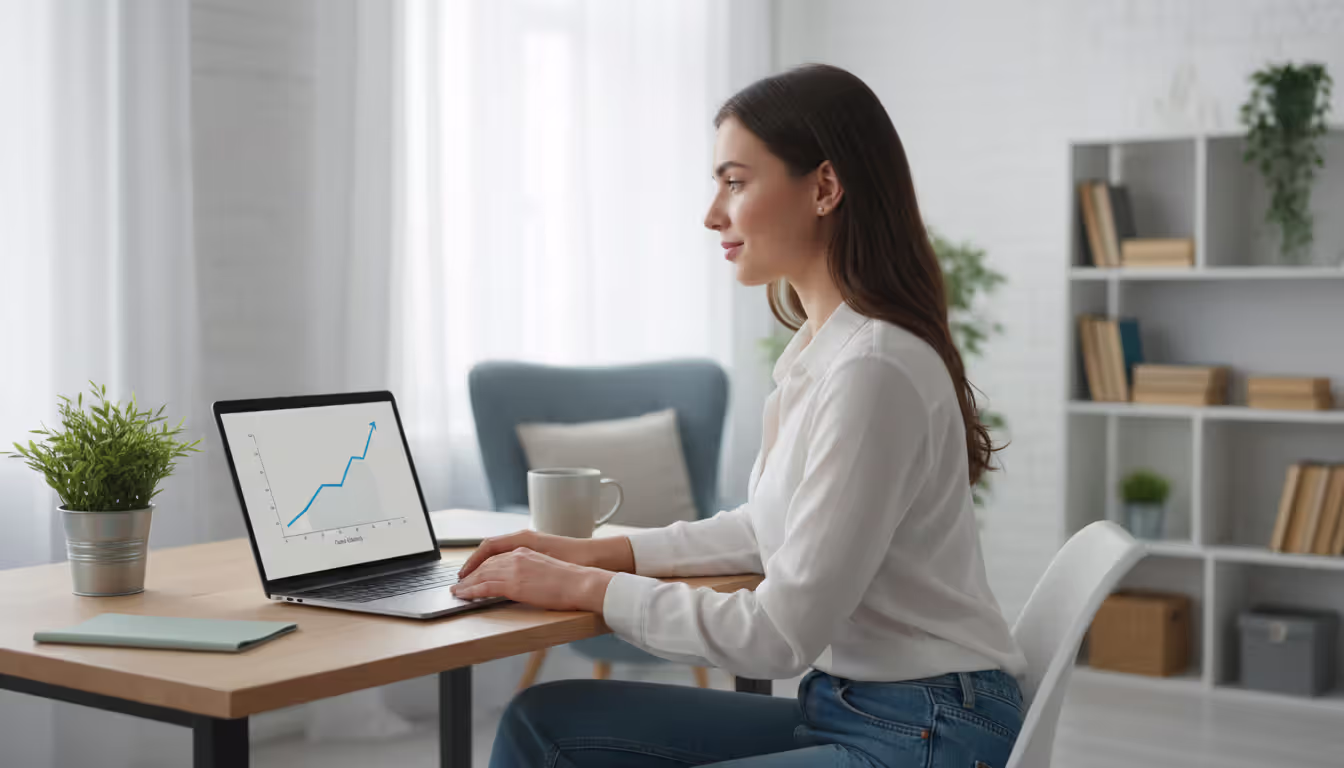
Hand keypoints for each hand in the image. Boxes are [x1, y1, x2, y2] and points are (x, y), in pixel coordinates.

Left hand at [457, 529, 632, 578]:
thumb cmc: (572, 577)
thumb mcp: (547, 566)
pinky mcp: (513, 584)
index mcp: (524, 548)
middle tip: (458, 583)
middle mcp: (516, 555)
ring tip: (456, 591)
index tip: (470, 570)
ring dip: (466, 584)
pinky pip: (485, 587)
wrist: (582, 581)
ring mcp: (514, 568)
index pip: (494, 553)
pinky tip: (464, 596)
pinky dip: (471, 592)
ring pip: (481, 575)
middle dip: (469, 574)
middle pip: (484, 564)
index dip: (479, 562)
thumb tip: (525, 579)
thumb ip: (531, 568)